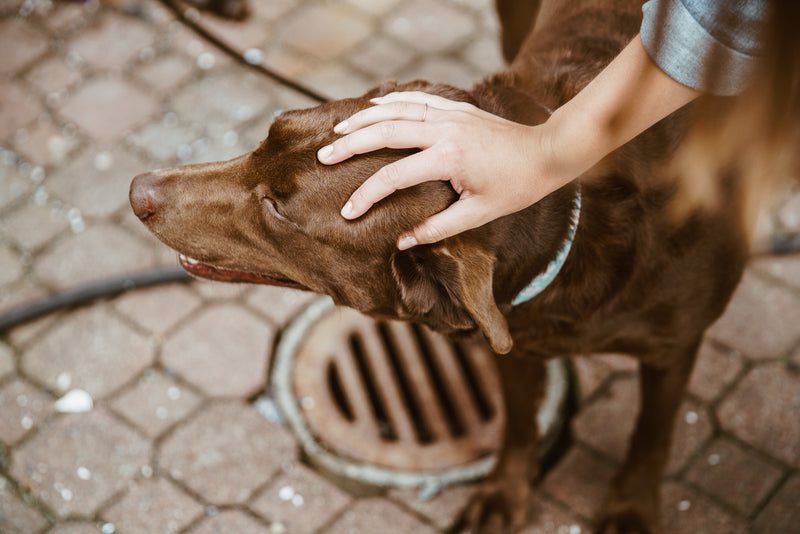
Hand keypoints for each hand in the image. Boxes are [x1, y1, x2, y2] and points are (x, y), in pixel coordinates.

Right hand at [317, 91, 565, 249]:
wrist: (547, 153)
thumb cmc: (516, 188)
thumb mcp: (478, 215)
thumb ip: (438, 228)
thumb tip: (402, 240)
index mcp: (449, 159)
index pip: (394, 177)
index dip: (367, 196)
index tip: (348, 212)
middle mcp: (444, 131)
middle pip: (385, 133)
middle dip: (350, 146)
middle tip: (323, 157)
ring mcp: (450, 114)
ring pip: (396, 110)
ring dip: (364, 119)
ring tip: (337, 131)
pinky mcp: (456, 108)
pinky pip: (416, 99)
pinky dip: (392, 101)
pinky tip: (373, 107)